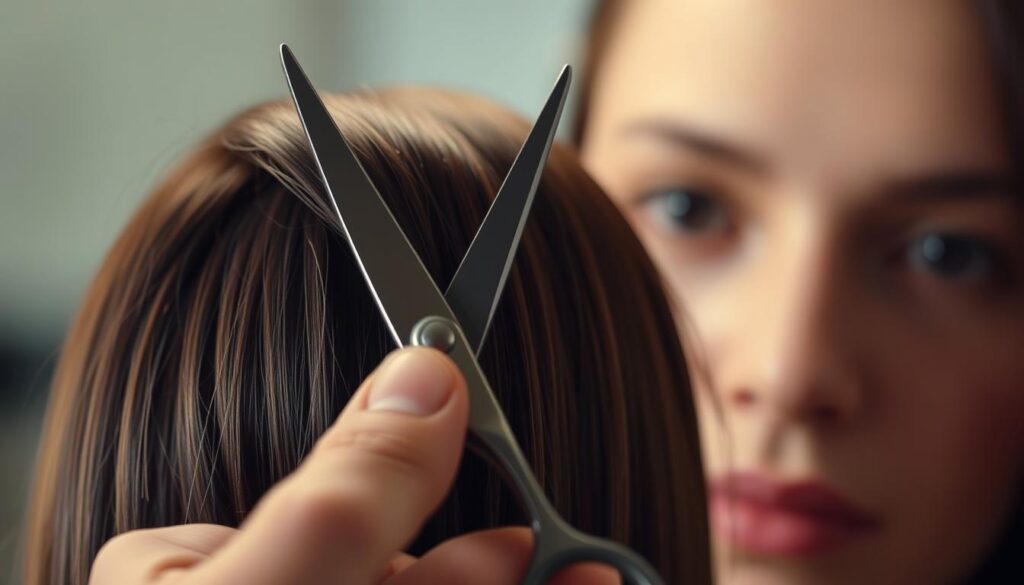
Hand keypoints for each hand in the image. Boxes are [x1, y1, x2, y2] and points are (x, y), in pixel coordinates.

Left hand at [88, 347, 617, 583]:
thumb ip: (344, 493)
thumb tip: (424, 377)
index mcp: (192, 569)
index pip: (316, 472)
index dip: (397, 413)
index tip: (461, 350)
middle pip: (388, 532)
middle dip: (478, 516)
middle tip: (536, 498)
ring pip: (434, 579)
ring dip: (518, 573)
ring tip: (577, 565)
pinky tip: (569, 582)